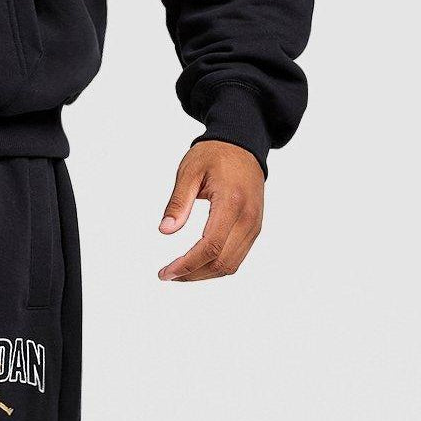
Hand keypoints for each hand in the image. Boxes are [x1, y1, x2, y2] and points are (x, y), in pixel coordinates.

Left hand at [157, 141, 264, 281]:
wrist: (243, 146)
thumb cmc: (214, 155)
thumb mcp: (189, 172)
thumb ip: (178, 202)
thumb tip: (165, 230)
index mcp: (232, 202)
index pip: (211, 246)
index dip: (187, 264)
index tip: (165, 272)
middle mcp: (248, 218)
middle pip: (222, 262)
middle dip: (193, 274)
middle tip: (167, 274)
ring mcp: (255, 225)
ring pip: (231, 264)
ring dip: (204, 274)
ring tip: (179, 272)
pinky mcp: (255, 228)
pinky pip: (237, 256)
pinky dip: (216, 266)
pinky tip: (197, 263)